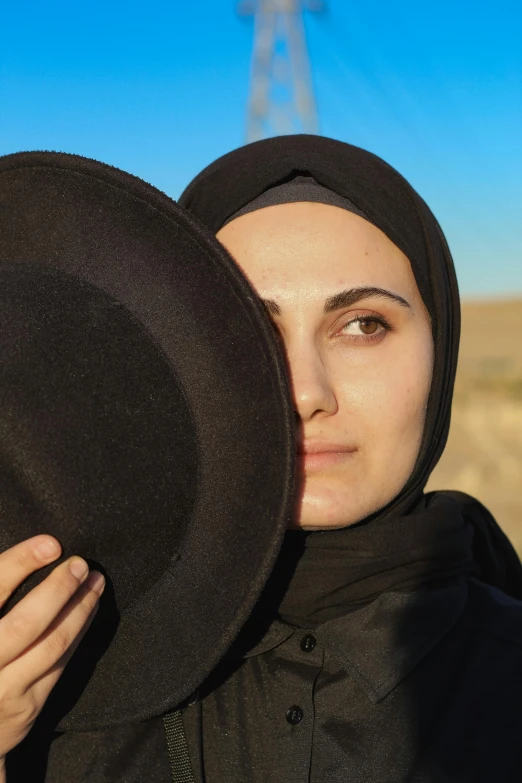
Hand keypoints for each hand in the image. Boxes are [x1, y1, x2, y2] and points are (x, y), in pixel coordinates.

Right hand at [0, 535, 103, 772]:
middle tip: (80, 565)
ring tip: (94, 582)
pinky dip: (79, 631)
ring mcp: (3, 691)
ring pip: (52, 645)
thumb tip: (26, 556)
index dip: (20, 563)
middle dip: (59, 589)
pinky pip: (61, 663)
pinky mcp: (27, 707)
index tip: (50, 544)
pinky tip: (88, 609)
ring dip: (80, 609)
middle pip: (25, 624)